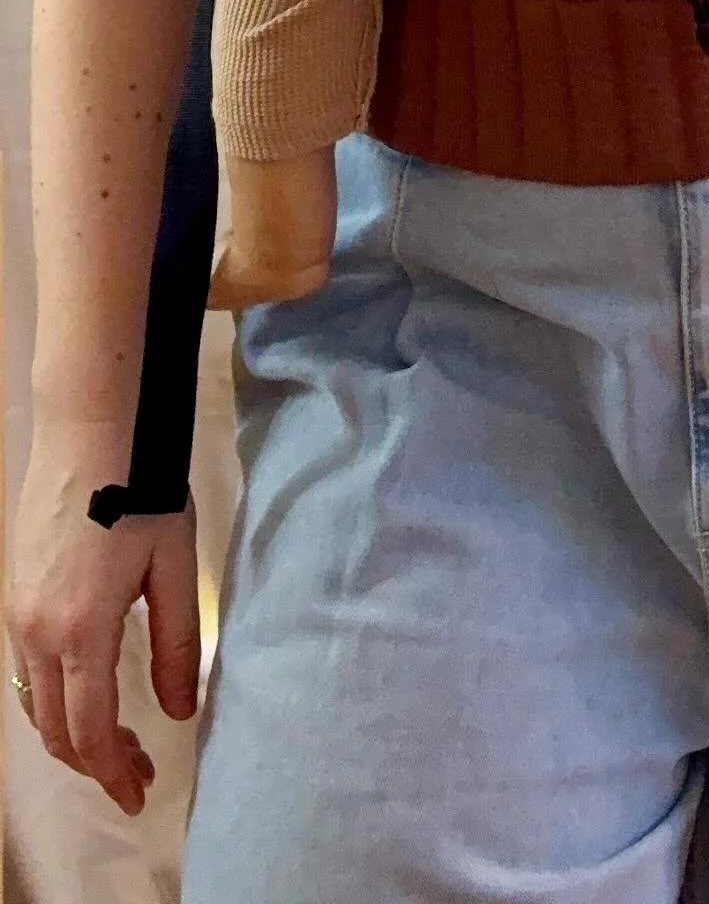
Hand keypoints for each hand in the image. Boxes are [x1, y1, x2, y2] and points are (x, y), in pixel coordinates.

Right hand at [6, 426, 200, 814]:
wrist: (91, 427)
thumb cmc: (143, 491)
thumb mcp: (174, 570)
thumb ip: (178, 646)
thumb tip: (179, 712)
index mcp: (82, 631)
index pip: (90, 732)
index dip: (113, 774)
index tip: (139, 795)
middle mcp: (37, 632)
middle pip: (54, 728)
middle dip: (94, 762)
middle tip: (138, 771)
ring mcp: (17, 612)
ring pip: (34, 701)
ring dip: (70, 732)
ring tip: (117, 739)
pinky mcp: (15, 592)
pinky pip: (26, 669)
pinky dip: (53, 697)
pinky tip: (87, 689)